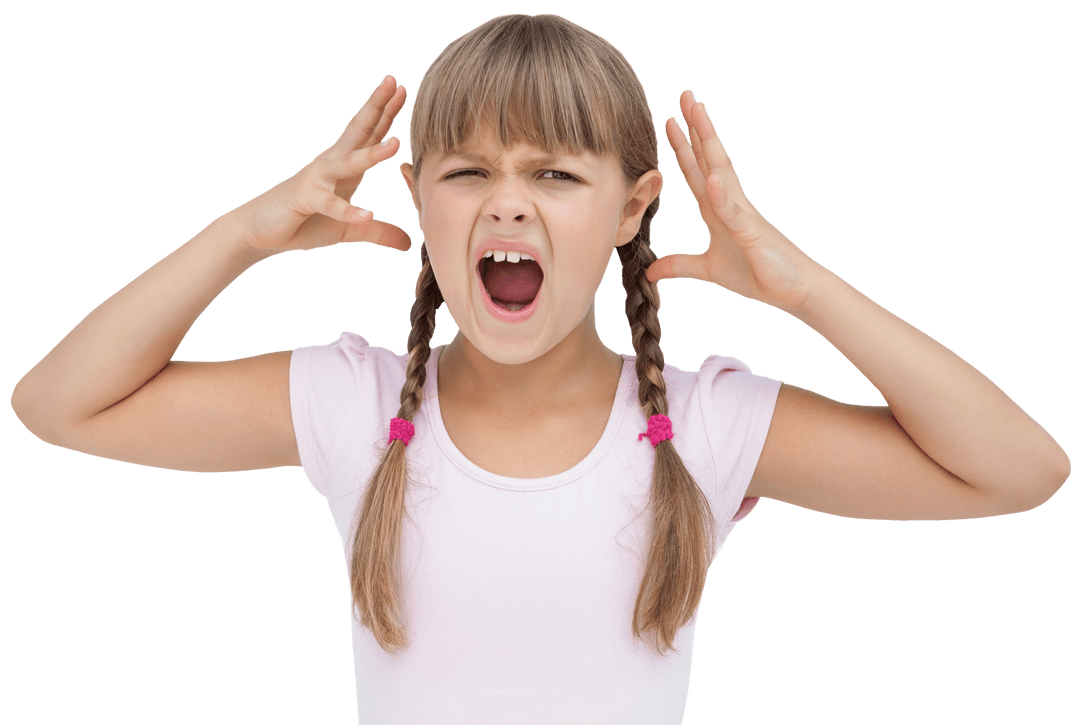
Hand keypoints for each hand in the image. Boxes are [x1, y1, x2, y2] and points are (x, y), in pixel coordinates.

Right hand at [234, 74, 412, 255]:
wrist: (258, 231)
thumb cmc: (303, 222)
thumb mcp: (347, 230)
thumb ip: (377, 232)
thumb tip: (407, 243)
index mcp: (343, 166)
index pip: (369, 134)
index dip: (386, 113)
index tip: (404, 89)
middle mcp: (330, 165)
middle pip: (358, 132)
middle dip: (377, 108)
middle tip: (394, 83)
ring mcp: (315, 180)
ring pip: (347, 164)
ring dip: (372, 155)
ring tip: (396, 144)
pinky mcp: (304, 200)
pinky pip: (328, 205)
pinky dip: (347, 210)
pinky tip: (365, 214)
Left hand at [647, 90, 818, 313]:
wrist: (791, 289)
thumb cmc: (756, 273)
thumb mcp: (708, 269)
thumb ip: (680, 265)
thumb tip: (651, 270)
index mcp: (717, 210)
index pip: (696, 171)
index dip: (683, 147)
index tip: (669, 121)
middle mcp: (730, 203)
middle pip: (709, 159)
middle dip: (696, 128)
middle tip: (685, 95)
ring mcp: (742, 214)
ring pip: (722, 172)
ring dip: (709, 143)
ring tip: (698, 114)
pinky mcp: (752, 233)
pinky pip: (734, 213)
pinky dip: (722, 195)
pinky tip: (712, 178)